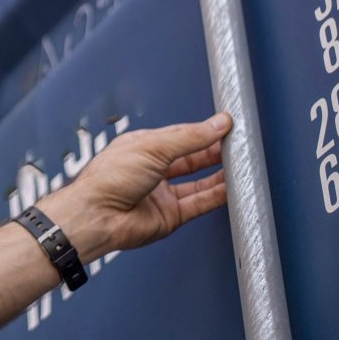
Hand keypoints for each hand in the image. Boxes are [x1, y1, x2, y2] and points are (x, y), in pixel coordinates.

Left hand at [44, 113, 231, 259]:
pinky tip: (232, 188)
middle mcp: (153, 169)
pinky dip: (218, 196)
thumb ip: (189, 137)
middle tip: (238, 145)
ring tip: (241, 165)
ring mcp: (162, 193)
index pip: (181, 135)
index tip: (226, 126)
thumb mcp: (153, 147)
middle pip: (192, 158)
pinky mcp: (170, 215)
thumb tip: (215, 124)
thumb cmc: (109, 178)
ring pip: (199, 182)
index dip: (204, 131)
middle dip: (215, 151)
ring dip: (220, 174)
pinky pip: (200, 203)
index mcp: (144, 146)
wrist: (98, 215)